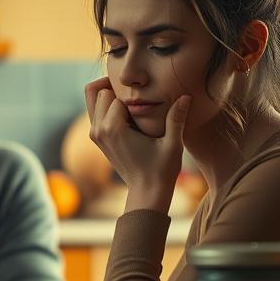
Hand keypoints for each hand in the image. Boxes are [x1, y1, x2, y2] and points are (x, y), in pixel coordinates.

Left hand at [84, 77, 189, 212]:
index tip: (147, 100)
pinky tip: (128, 109)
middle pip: (97, 91)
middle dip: (115, 89)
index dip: (132, 93)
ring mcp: (95, 134)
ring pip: (92, 98)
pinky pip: (95, 110)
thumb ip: (176, 119)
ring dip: (108, 94)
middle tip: (138, 96)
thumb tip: (186, 95)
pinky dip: (106, 104)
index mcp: (113, 129)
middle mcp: (99, 130)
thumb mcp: (173, 145)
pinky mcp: (97, 137)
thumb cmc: (162, 170)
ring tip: (133, 100)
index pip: (115, 93)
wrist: (147, 191)